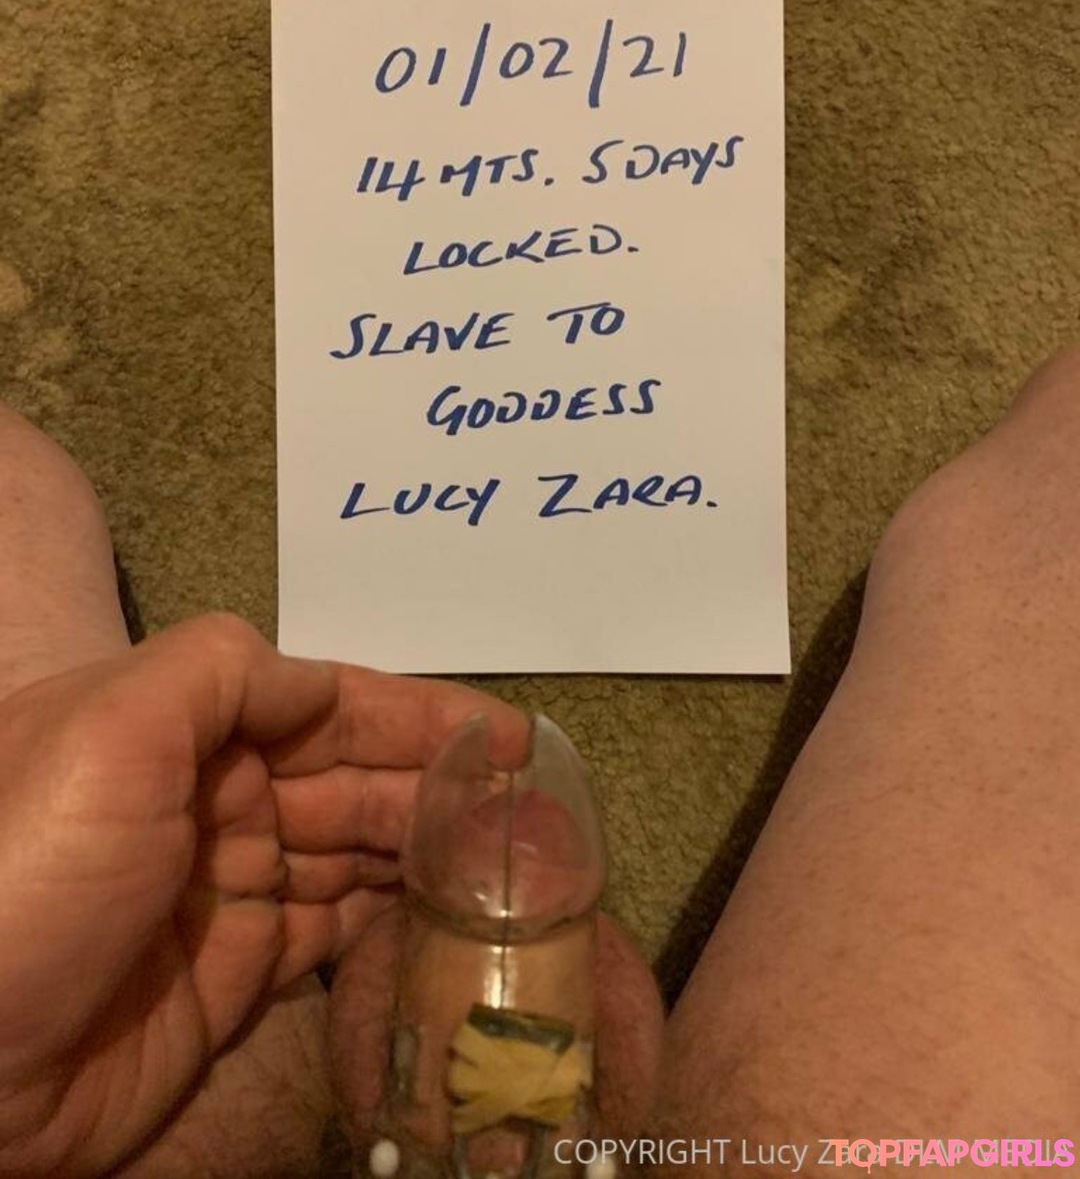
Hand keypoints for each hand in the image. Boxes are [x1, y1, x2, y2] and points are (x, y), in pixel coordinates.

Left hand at [0, 613, 522, 1177]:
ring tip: (520, 856)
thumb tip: (320, 682)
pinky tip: (455, 908)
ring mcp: (234, 888)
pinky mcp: (241, 972)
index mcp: (190, 731)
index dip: (421, 715)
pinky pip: (339, 929)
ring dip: (436, 847)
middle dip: (445, 784)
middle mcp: (219, 800)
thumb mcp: (112, 730)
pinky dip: (398, 915)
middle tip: (536, 806)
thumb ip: (222, 672)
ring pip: (360, 851)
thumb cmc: (35, 875)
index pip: (331, 706)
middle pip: (358, 778)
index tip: (508, 733)